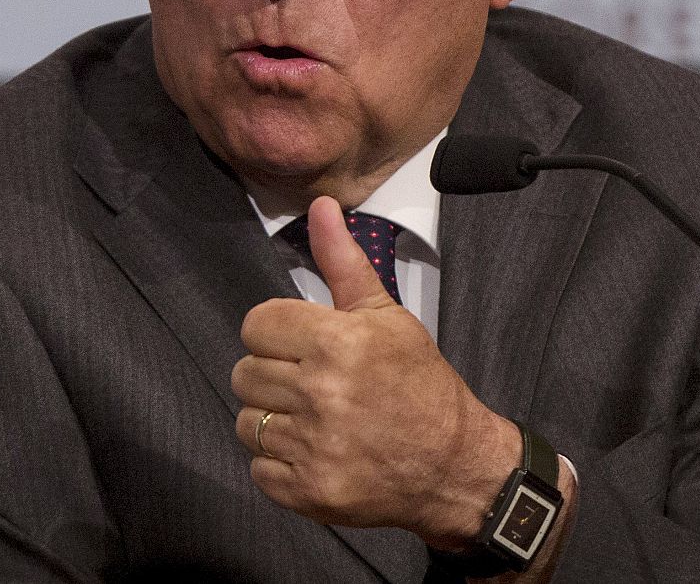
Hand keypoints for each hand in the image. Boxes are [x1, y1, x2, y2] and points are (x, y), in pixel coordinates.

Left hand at [232, 196, 517, 548]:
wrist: (454, 464)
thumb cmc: (419, 384)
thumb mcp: (387, 315)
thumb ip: (342, 261)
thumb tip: (321, 206)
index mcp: (337, 342)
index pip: (256, 325)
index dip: (276, 333)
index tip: (301, 345)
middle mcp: (322, 394)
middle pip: (244, 373)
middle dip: (273, 375)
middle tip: (310, 384)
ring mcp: (313, 447)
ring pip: (246, 422)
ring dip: (272, 420)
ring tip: (311, 419)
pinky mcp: (308, 491)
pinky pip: (258, 468)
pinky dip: (279, 464)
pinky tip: (314, 451)